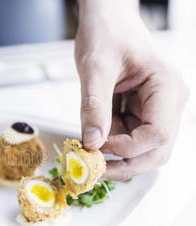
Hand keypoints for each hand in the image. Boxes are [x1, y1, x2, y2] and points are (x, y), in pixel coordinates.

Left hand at [75, 0, 187, 180]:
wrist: (108, 21)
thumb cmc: (107, 34)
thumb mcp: (95, 68)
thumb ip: (93, 106)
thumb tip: (91, 142)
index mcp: (166, 87)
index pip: (158, 133)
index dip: (127, 147)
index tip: (98, 145)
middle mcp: (169, 102)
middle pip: (158, 150)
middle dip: (127, 164)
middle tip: (95, 169)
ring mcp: (157, 109)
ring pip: (147, 150)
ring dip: (120, 158)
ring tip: (92, 156)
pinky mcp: (142, 112)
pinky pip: (132, 139)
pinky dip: (115, 147)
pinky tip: (95, 142)